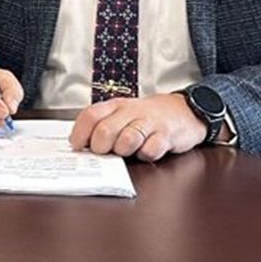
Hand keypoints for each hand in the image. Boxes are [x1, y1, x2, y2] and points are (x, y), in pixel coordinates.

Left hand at [68, 93, 205, 161]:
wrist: (183, 110)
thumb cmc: (147, 116)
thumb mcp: (123, 114)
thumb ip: (104, 125)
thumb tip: (81, 144)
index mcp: (116, 106)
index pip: (90, 115)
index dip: (80, 133)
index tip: (77, 146)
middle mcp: (131, 112)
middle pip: (105, 130)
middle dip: (100, 147)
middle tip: (105, 152)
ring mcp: (150, 122)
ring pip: (127, 139)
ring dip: (123, 151)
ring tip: (127, 151)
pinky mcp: (166, 135)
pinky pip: (151, 150)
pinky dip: (146, 155)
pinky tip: (146, 151)